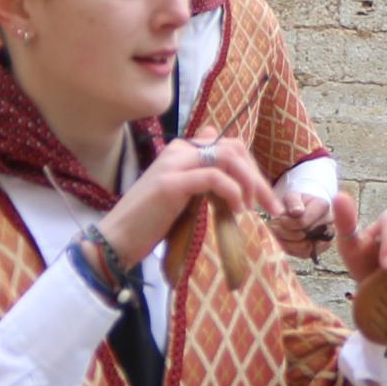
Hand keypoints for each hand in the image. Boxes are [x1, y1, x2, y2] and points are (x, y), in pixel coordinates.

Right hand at [96, 132, 273, 273]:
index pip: (228, 146)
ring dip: (250, 183)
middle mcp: (178, 150)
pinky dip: (232, 192)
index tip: (262, 197)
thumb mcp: (183, 198)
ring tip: (254, 208)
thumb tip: (228, 174)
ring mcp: (174, 165)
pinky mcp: (171, 183)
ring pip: (228, 157)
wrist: (116, 240)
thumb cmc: (149, 224)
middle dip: (257, 176)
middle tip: (270, 206)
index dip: (251, 169)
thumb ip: (202, 181)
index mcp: (181, 151)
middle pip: (233, 148)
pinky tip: (236, 210)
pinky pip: (214, 177)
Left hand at [267, 195, 330, 258]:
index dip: (287, 223)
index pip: (302, 222)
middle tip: (275, 227)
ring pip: (304, 247)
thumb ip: (293, 201)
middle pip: (303, 235)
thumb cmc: (296, 203)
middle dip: (285, 232)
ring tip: (278, 234)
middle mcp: (329, 223)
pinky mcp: (320, 249)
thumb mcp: (292, 196)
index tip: (280, 219)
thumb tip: (296, 212)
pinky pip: (304, 254)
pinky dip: (291, 249)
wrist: (301, 211)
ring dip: (287, 242)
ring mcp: (326, 237)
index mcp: (323, 206)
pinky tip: (284, 241)